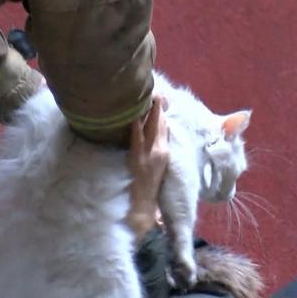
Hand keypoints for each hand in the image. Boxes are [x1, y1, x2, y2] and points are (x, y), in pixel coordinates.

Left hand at [126, 97, 168, 240]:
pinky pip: (137, 137)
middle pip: (160, 122)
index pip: (164, 126)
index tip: (157, 96)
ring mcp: (150, 154)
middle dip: (157, 104)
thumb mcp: (154, 170)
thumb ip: (154, 156)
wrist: (142, 209)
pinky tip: (131, 113)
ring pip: (151, 126)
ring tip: (147, 93)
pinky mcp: (138, 157)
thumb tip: (150, 143)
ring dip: (148, 109)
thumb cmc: (147, 192)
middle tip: (153, 88)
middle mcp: (161, 150)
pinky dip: (135, 124)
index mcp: (165, 152)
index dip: (161, 110)